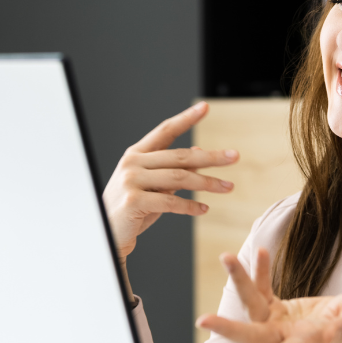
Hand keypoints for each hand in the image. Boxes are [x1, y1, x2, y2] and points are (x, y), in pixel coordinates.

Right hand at [102, 102, 237, 260]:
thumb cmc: (132, 210)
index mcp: (136, 154)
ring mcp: (132, 181)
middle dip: (211, 157)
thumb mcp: (154, 186)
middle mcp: (133, 163)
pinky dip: (190, 206)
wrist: (108, 235)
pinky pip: (171, 201)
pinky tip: (203, 209)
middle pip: (180, 156)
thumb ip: (172, 170)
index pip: (165, 131)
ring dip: (207, 183)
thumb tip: (200, 153)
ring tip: (227, 187)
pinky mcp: (134, 201)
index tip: (205, 108)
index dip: (186, 119)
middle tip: (234, 157)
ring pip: (179, 178)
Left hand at [197, 248, 341, 342]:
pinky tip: (261, 252)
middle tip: (202, 320)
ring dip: (240, 282)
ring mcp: (278, 322)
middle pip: (253, 335)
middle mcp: (285, 338)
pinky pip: (263, 289)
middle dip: (228, 329)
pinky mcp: (277, 307)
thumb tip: (331, 334)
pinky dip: (260, 272)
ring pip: (252, 305)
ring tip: (227, 256)